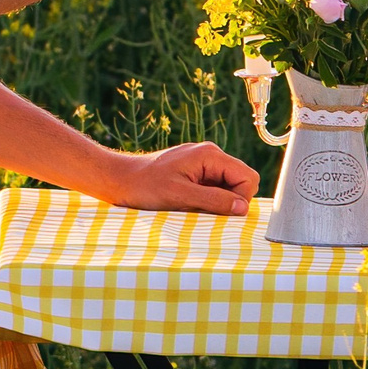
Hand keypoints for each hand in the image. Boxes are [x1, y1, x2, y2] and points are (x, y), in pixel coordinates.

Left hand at [95, 141, 258, 217]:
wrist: (120, 179)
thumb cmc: (144, 186)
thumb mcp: (180, 196)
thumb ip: (214, 200)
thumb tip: (243, 208)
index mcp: (210, 155)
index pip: (248, 177)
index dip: (241, 199)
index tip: (222, 213)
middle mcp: (210, 155)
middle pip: (241, 181)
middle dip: (231, 200)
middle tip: (207, 211)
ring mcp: (202, 163)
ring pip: (228, 186)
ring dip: (218, 201)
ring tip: (194, 207)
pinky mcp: (194, 171)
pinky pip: (214, 187)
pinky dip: (208, 199)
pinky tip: (189, 204)